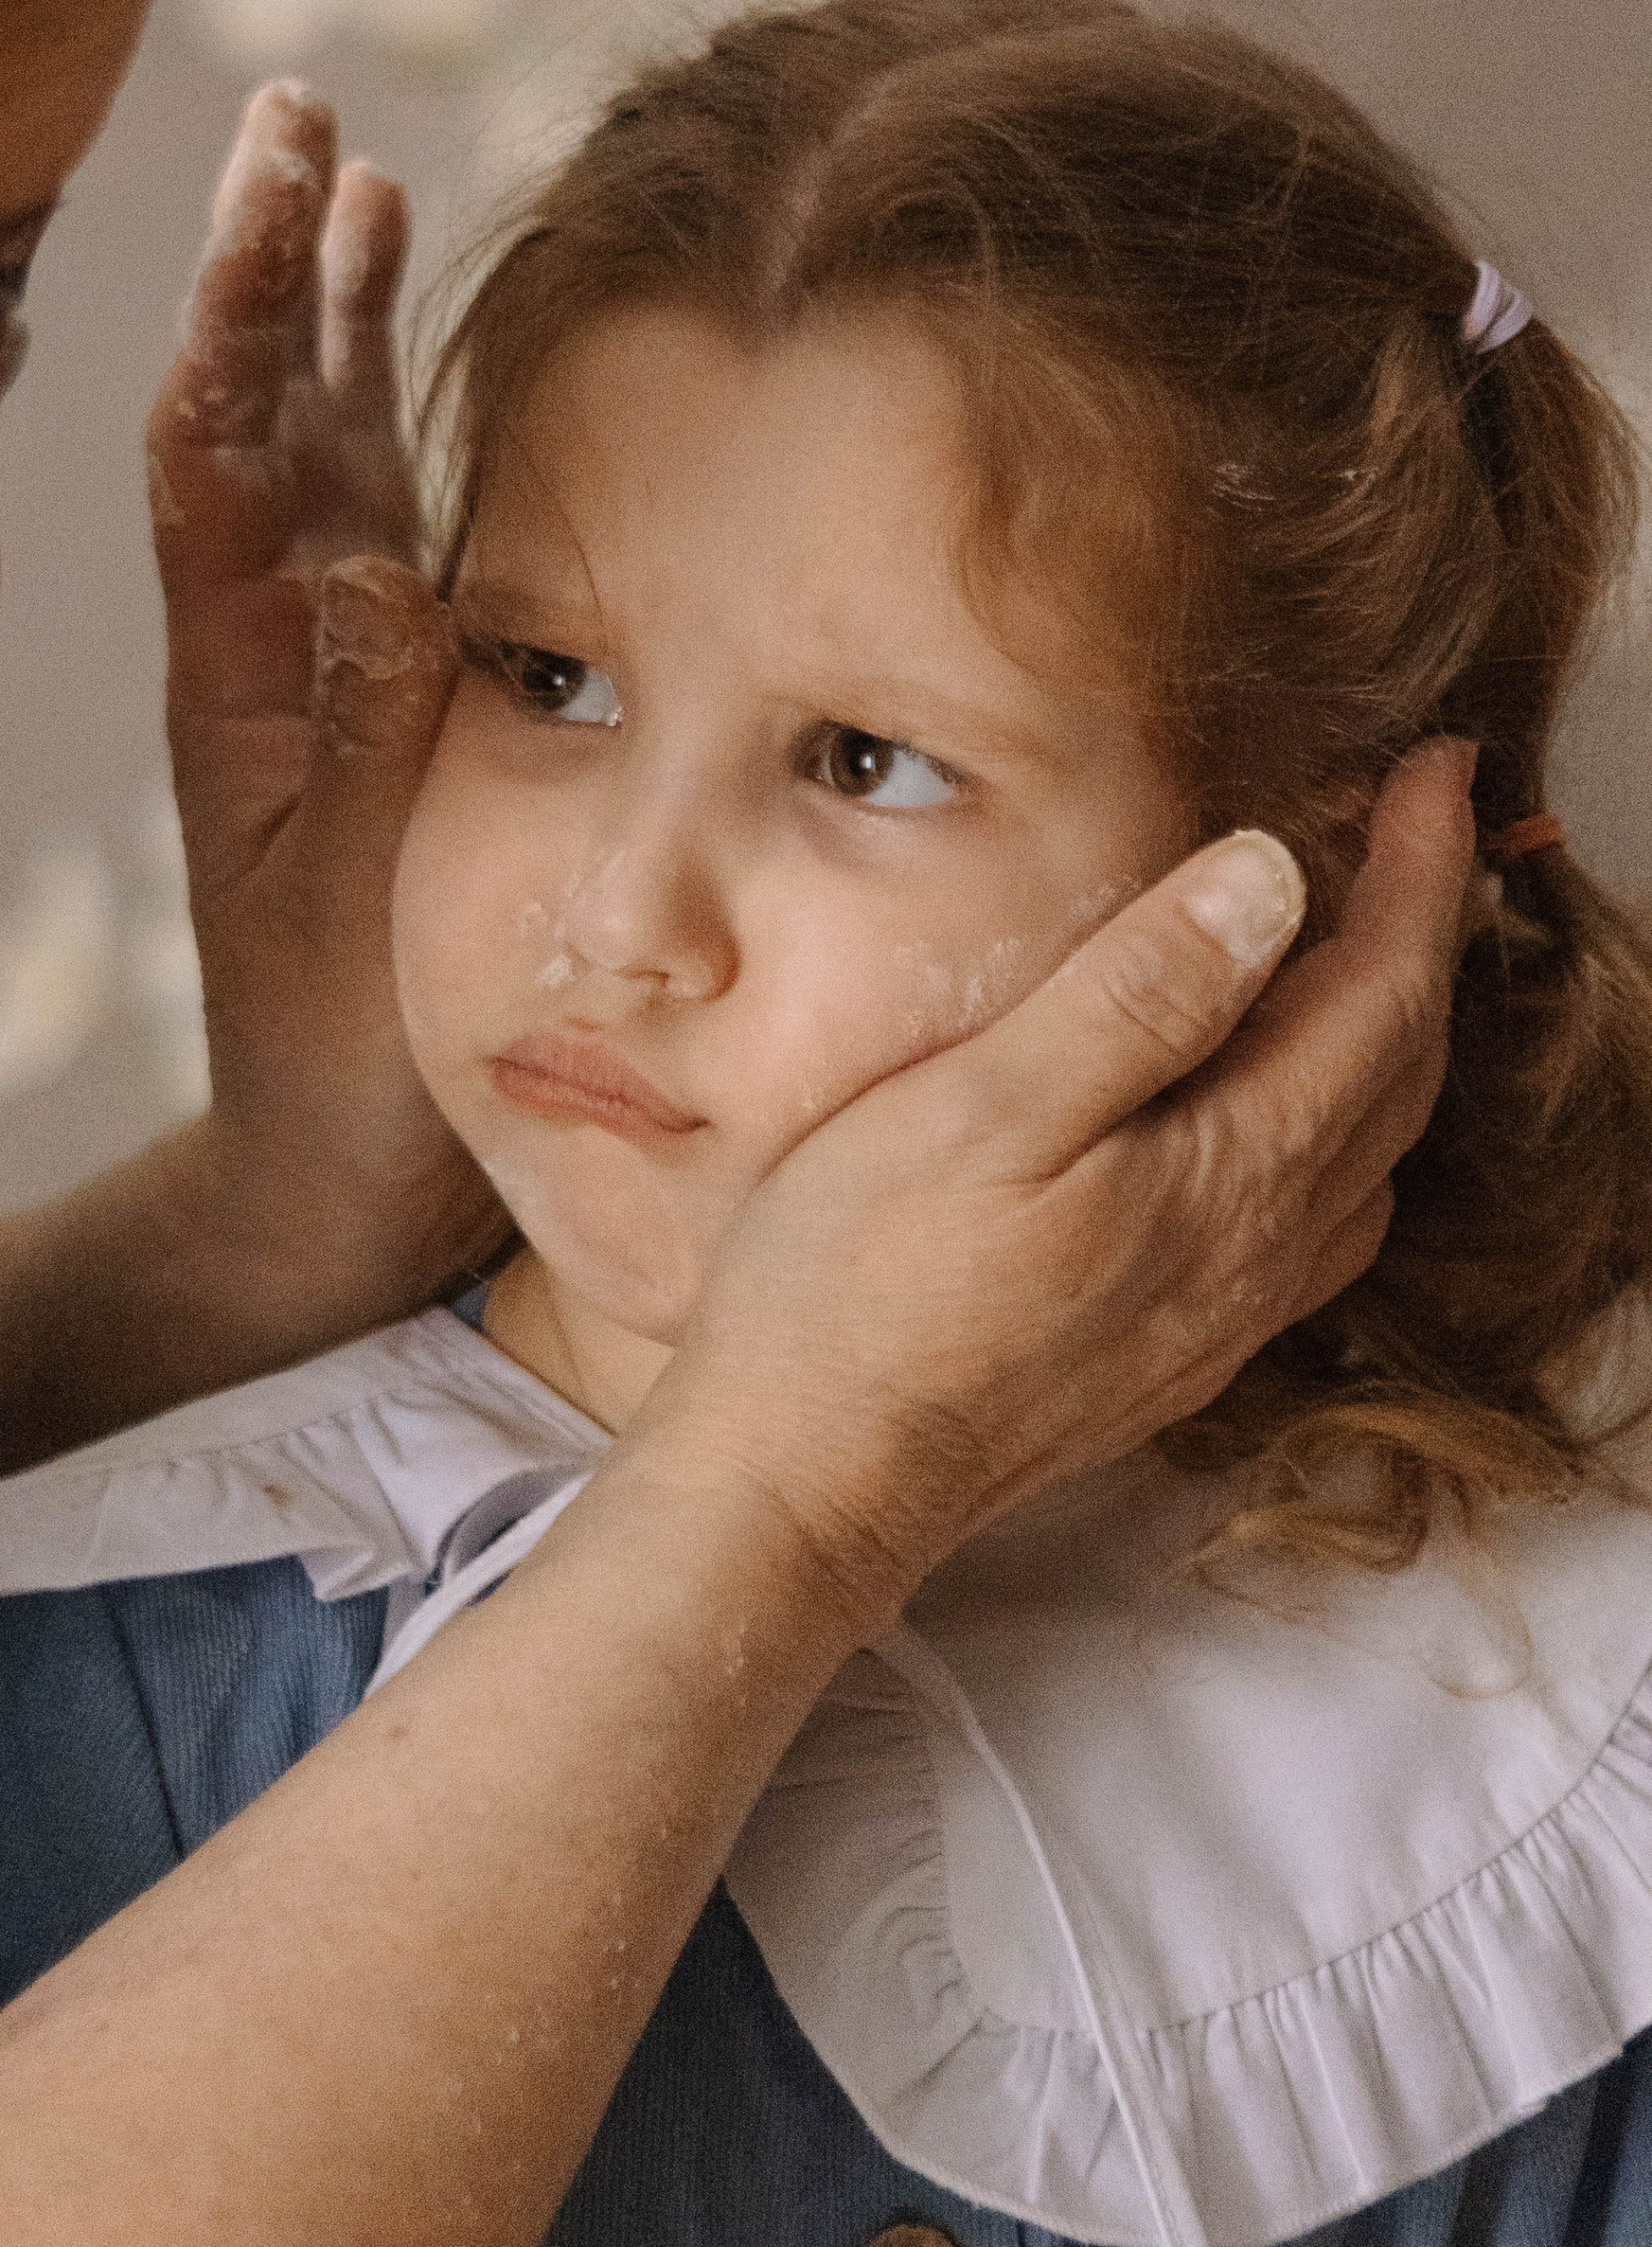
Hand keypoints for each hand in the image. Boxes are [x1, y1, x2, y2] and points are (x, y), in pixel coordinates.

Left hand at [145, 84, 496, 1313]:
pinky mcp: (400, 706)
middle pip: (265, 409)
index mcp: (240, 675)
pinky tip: (435, 360)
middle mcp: (276, 645)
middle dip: (278, 258)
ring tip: (359, 174)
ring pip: (331, 451)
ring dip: (336, 316)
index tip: (276, 169)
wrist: (329, 1187)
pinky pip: (399, 532)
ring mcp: (335, 668)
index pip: (221, 446)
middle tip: (295, 106)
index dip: (243, 299)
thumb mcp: (360, 905)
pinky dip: (411, 426)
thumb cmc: (342, 1068)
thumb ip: (377, 734)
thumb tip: (366, 558)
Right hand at [641, 738, 1476, 1597]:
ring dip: (1386, 1036)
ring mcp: (1220, 1312)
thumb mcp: (986, 1105)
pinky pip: (1313, 1220)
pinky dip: (1332, 1126)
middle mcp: (1256, 1251)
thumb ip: (1137, 995)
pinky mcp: (1169, 1351)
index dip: (1422, 872)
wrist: (807, 1482)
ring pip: (1365, 1152)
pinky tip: (1274, 1111)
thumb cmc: (861, 1287)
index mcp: (1228, 1171)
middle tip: (1415, 829)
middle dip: (1423, 937)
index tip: (1439, 763)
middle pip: (1398, 1072)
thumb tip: (1273, 878)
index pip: (1381, 993)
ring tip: (1356, 944)